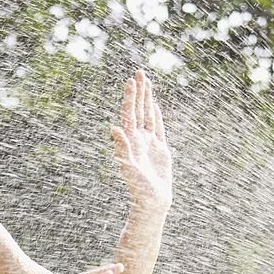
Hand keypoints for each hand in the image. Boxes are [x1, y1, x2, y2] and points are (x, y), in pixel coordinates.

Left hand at [112, 69, 172, 213]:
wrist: (152, 201)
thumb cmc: (138, 188)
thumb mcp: (128, 167)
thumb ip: (122, 147)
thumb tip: (113, 128)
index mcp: (131, 141)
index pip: (130, 114)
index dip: (130, 98)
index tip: (131, 81)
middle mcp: (139, 139)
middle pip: (139, 110)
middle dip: (139, 92)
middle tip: (138, 71)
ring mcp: (149, 143)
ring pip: (148, 115)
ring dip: (147, 99)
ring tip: (146, 81)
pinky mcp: (160, 149)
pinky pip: (158, 128)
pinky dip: (156, 115)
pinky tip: (154, 105)